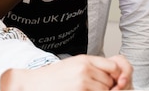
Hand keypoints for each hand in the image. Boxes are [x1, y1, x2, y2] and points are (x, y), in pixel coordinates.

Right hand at [0, 54, 133, 90]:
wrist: (31, 84)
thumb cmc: (51, 78)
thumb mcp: (73, 66)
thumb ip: (91, 68)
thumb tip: (113, 76)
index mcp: (85, 60)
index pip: (114, 66)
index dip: (117, 77)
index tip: (114, 84)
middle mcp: (85, 69)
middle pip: (111, 82)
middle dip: (107, 89)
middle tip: (92, 88)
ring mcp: (83, 82)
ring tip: (83, 90)